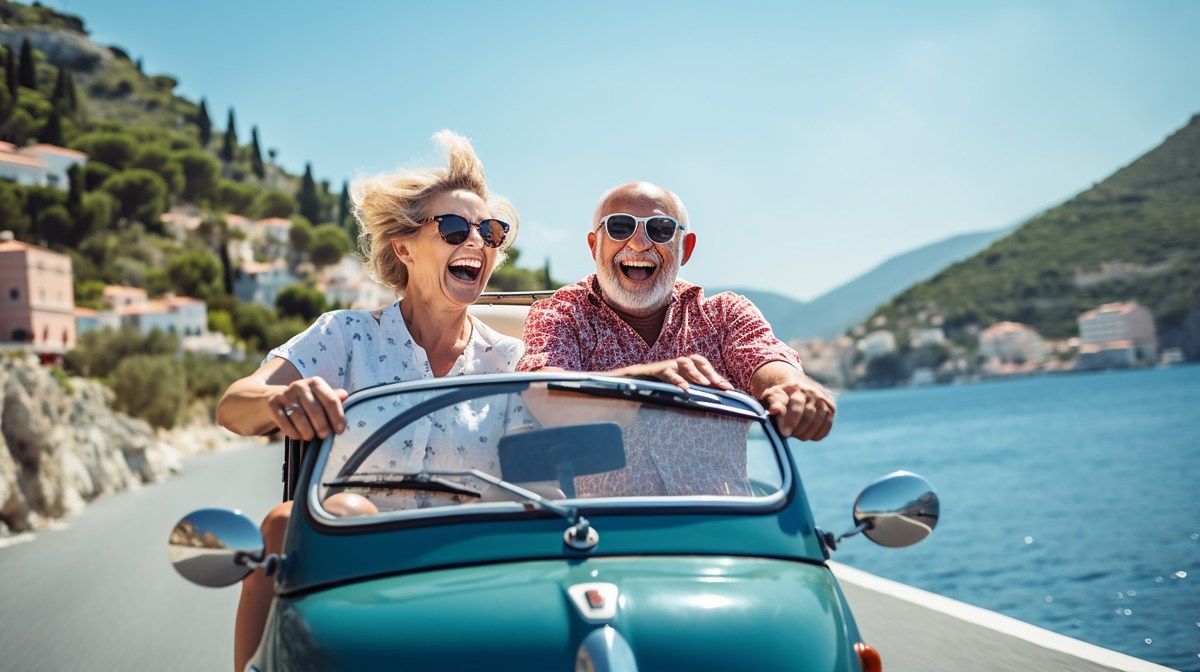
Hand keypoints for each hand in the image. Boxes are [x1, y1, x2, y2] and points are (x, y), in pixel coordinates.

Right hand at [268, 377, 348, 440]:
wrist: (270, 399)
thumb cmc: (302, 402)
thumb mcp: (317, 398)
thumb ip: (331, 399)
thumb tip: (345, 395)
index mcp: (315, 383)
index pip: (331, 400)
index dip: (337, 417)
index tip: (340, 430)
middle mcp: (300, 386)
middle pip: (316, 411)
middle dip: (322, 427)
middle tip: (324, 435)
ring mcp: (285, 395)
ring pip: (300, 418)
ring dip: (308, 432)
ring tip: (310, 436)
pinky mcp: (273, 405)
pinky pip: (285, 423)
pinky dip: (294, 433)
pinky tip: (298, 435)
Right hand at [609, 355, 732, 390]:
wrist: (618, 388)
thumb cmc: (646, 394)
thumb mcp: (670, 396)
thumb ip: (685, 399)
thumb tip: (708, 409)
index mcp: (680, 369)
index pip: (702, 366)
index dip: (716, 375)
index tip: (729, 390)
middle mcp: (672, 365)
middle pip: (696, 361)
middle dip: (710, 373)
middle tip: (721, 387)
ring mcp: (661, 367)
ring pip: (683, 362)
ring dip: (696, 374)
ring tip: (705, 386)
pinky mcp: (649, 371)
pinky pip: (665, 372)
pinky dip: (675, 380)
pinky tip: (683, 390)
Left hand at [760, 379, 834, 439]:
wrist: (796, 387)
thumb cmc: (780, 396)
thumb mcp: (771, 397)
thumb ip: (772, 402)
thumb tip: (775, 409)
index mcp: (796, 387)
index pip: (797, 404)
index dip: (791, 421)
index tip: (784, 433)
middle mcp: (812, 391)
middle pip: (808, 416)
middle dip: (797, 430)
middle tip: (787, 434)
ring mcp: (823, 399)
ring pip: (818, 422)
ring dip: (806, 433)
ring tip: (796, 434)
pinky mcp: (831, 408)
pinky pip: (826, 426)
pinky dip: (817, 434)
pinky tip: (807, 434)